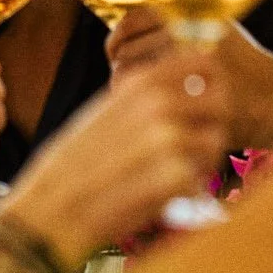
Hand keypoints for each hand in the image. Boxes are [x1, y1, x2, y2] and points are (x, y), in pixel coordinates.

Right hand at [0, 49, 230, 272]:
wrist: (53, 210)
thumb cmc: (74, 165)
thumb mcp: (103, 112)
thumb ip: (143, 97)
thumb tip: (186, 89)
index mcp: (140, 83)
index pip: (204, 63)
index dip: (212, 82)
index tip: (203, 102)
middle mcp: (158, 104)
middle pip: (219, 102)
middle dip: (213, 123)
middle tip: (195, 145)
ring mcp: (168, 140)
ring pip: (215, 141)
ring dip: (203, 160)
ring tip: (176, 174)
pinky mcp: (175, 177)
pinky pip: (202, 179)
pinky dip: (188, 190)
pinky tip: (162, 196)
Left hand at [109, 11, 272, 148]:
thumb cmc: (245, 72)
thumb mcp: (217, 31)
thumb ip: (179, 25)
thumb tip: (125, 30)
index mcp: (195, 14)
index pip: (133, 17)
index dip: (117, 35)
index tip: (114, 51)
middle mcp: (192, 33)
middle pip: (125, 48)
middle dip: (118, 67)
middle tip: (124, 84)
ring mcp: (190, 64)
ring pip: (127, 75)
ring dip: (122, 89)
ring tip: (135, 102)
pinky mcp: (190, 94)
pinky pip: (141, 100)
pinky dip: (134, 107)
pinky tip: (147, 114)